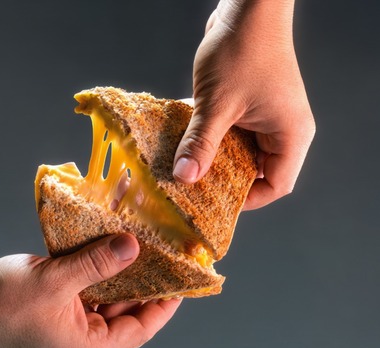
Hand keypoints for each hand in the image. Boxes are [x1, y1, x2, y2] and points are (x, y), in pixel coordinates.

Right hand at [0, 234, 180, 347]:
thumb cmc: (1, 306)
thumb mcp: (54, 281)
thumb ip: (96, 263)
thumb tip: (133, 246)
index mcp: (88, 346)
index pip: (141, 328)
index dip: (165, 304)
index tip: (183, 278)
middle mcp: (83, 338)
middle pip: (126, 309)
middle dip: (143, 278)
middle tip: (163, 248)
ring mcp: (69, 321)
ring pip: (106, 293)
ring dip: (118, 268)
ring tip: (137, 239)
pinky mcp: (57, 304)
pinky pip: (85, 284)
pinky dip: (95, 264)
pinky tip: (106, 241)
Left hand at [173, 0, 315, 209]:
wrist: (246, 7)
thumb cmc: (243, 50)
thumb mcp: (217, 105)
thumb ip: (201, 144)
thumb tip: (185, 178)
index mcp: (289, 134)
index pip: (276, 184)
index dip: (247, 200)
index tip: (214, 204)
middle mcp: (281, 128)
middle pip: (254, 170)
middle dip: (221, 178)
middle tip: (189, 188)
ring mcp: (263, 115)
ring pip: (235, 149)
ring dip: (209, 155)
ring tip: (180, 165)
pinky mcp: (246, 103)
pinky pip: (226, 130)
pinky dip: (205, 135)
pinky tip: (180, 139)